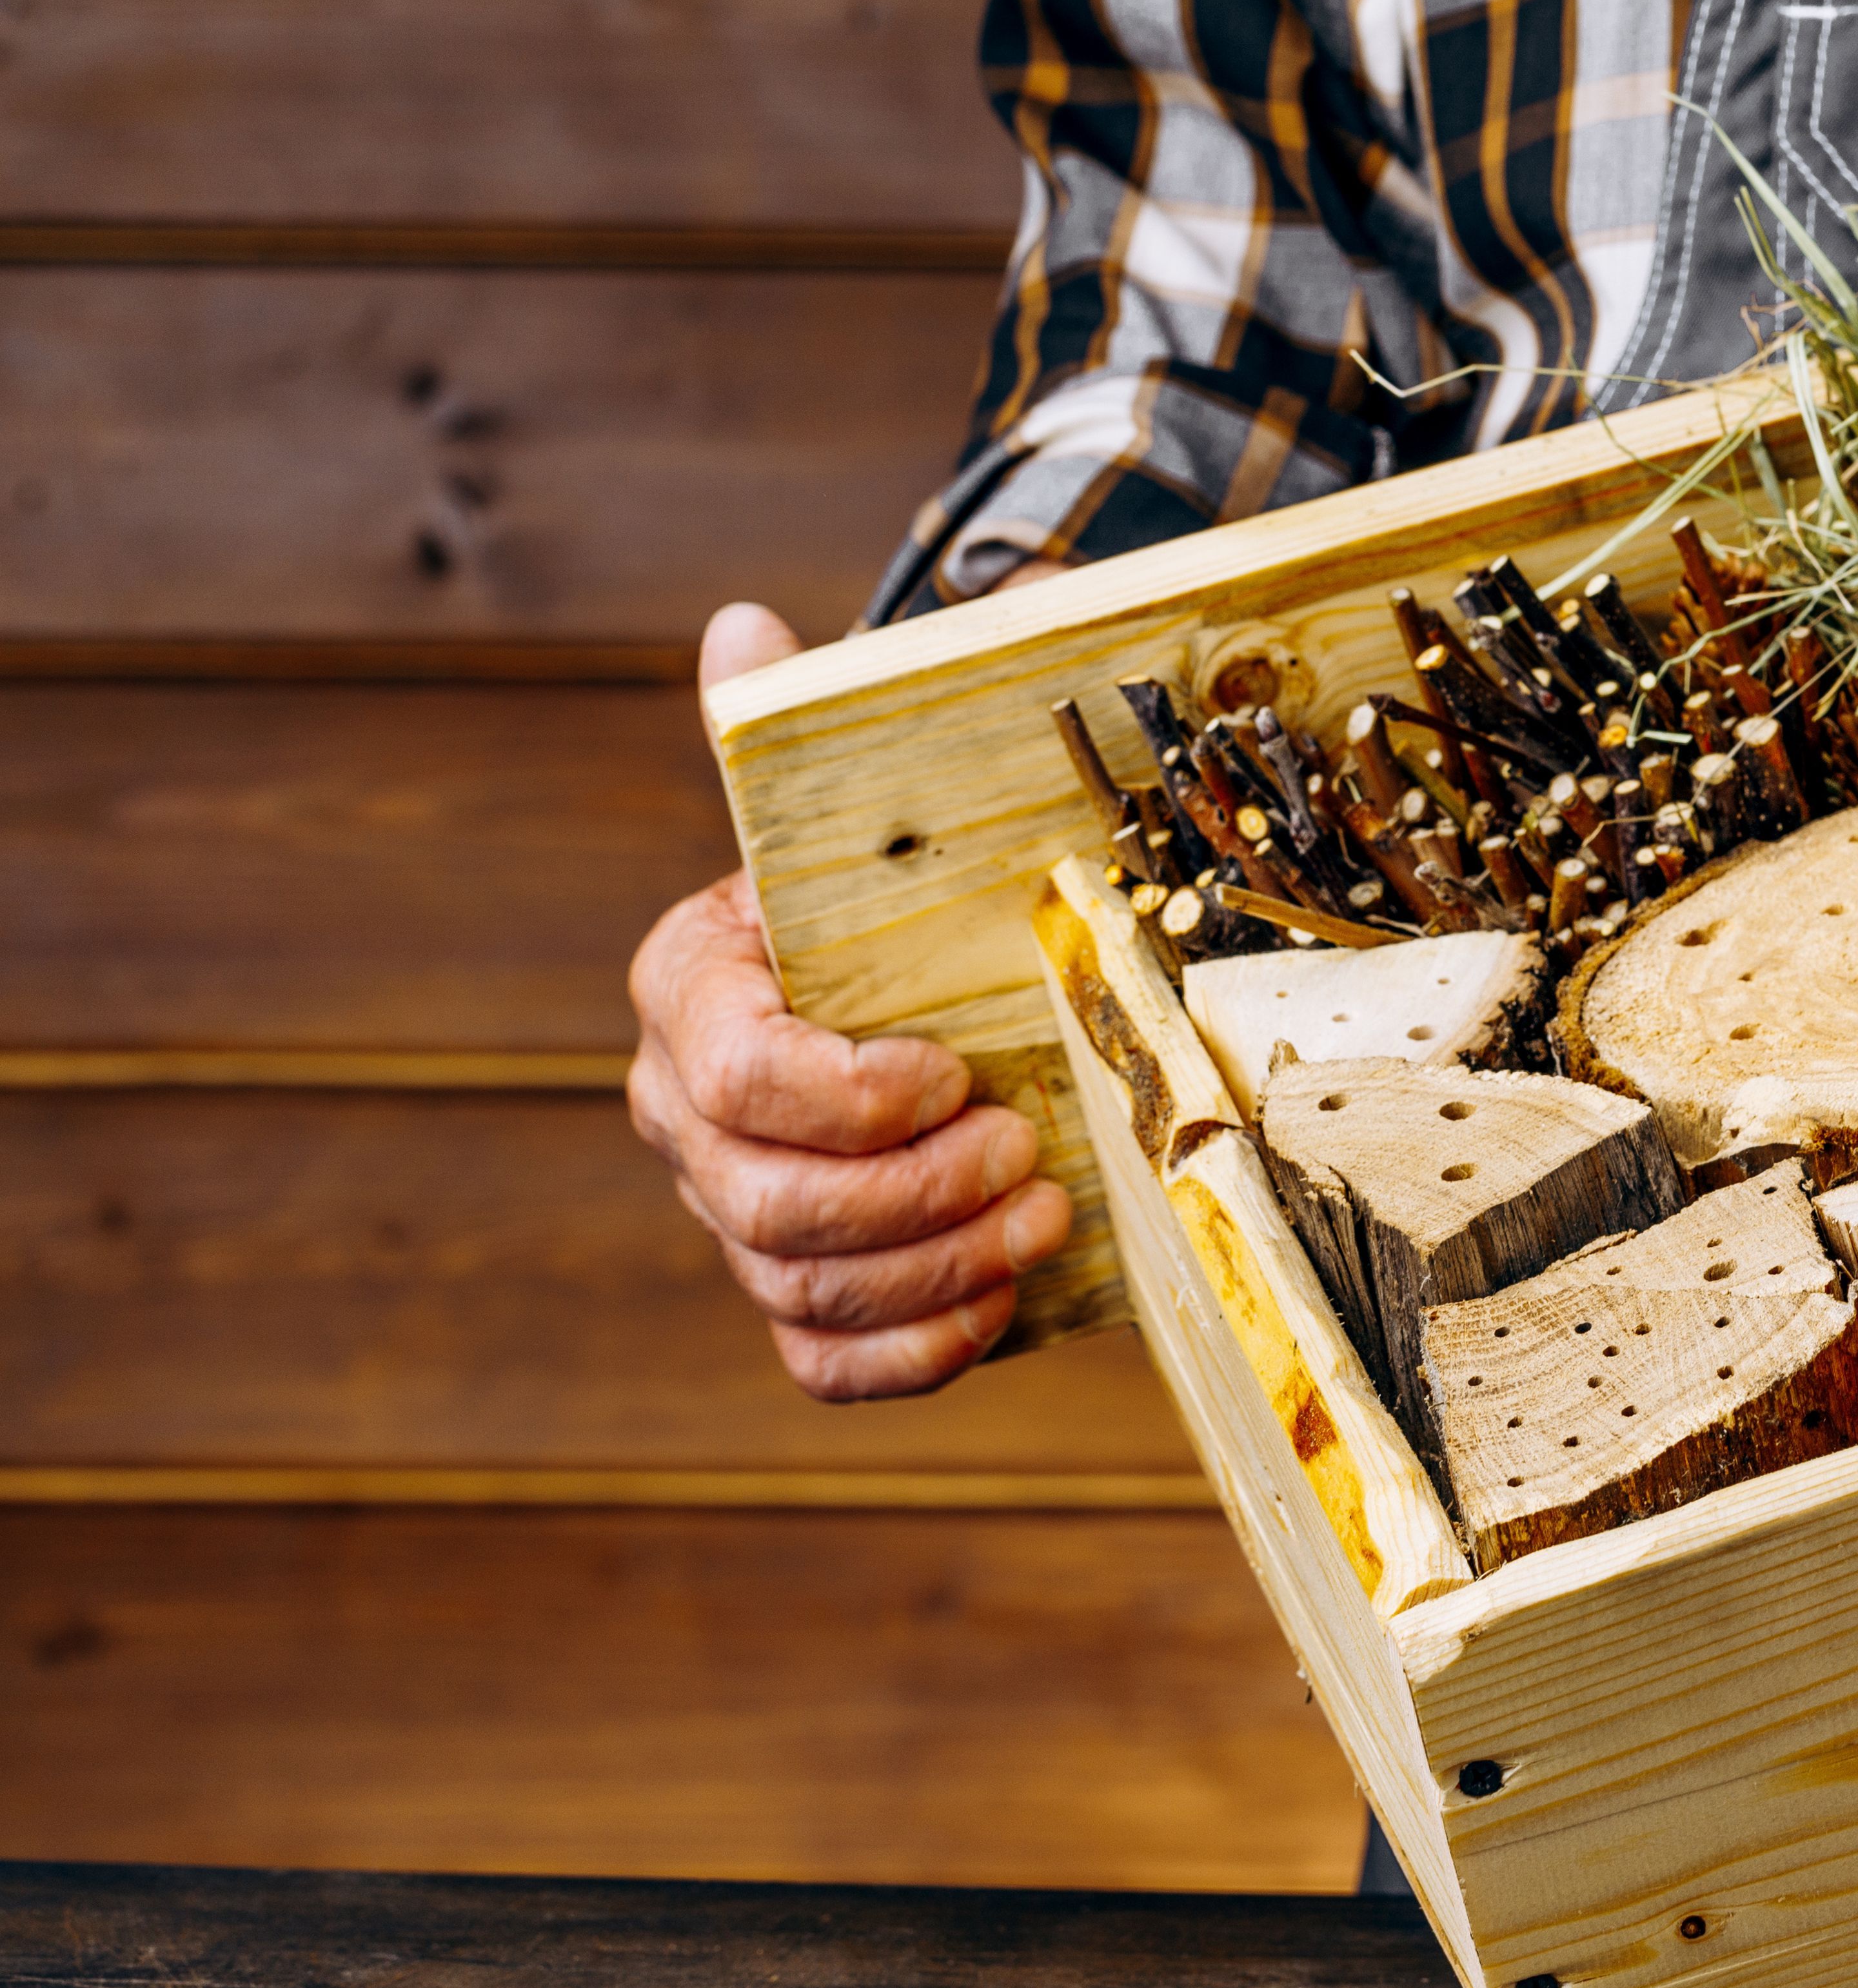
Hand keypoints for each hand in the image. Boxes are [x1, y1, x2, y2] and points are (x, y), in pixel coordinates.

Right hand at [627, 603, 1071, 1397]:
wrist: (907, 966)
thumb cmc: (882, 887)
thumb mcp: (850, 811)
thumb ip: (786, 732)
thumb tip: (741, 626)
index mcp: (688, 994)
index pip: (739, 1077)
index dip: (847, 1097)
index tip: (954, 1073)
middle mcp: (684, 1115)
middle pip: (768, 1206)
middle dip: (911, 1192)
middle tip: (1026, 1152)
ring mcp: (733, 1212)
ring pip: (801, 1288)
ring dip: (936, 1267)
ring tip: (1043, 1216)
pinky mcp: (798, 1288)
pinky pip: (822, 1361)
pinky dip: (912, 1354)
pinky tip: (998, 1305)